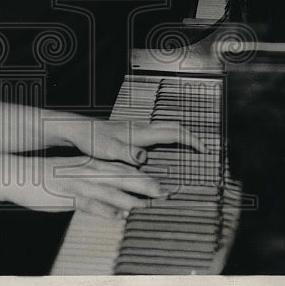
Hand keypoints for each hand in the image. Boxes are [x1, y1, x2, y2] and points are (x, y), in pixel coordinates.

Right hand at [0, 154, 168, 218]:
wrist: (20, 173)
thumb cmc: (48, 177)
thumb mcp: (75, 177)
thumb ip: (96, 186)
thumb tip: (117, 202)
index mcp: (93, 166)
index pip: (125, 170)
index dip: (147, 178)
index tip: (167, 186)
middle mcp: (90, 173)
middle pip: (124, 178)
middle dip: (147, 186)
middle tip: (168, 193)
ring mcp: (79, 184)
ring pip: (110, 191)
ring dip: (132, 199)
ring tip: (150, 205)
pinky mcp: (67, 196)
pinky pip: (90, 204)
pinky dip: (105, 210)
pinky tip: (118, 216)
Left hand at [57, 118, 206, 165]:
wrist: (81, 131)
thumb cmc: (94, 141)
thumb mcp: (110, 151)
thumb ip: (128, 154)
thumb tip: (144, 158)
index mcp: (141, 132)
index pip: (173, 132)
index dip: (191, 140)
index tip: (203, 149)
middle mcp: (143, 128)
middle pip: (174, 127)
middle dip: (191, 136)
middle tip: (203, 149)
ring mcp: (138, 129)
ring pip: (166, 129)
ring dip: (181, 137)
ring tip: (191, 149)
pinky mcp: (133, 133)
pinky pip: (158, 134)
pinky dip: (170, 139)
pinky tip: (167, 149)